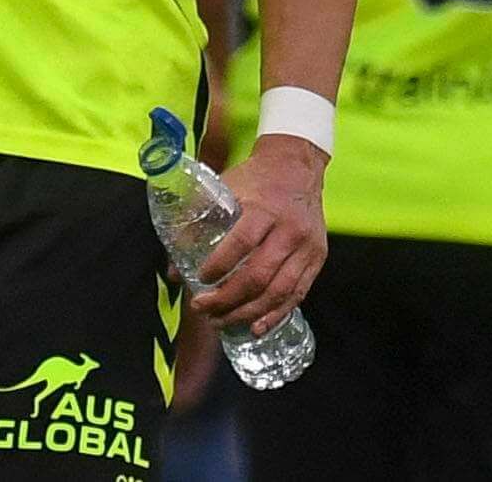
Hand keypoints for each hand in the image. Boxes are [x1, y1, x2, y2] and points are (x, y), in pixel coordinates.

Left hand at [194, 135, 325, 334]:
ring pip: (278, 291)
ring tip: (222, 321)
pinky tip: (257, 325)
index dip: (219, 266)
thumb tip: (174, 270)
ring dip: (248, 313)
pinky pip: (297, 293)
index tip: (200, 280)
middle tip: (204, 308)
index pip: (241, 243)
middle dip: (228, 299)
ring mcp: (306, 246)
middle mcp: (289, 229)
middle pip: (258, 274)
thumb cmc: (256, 178)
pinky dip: (276, 314)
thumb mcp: (225, 189)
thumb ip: (198, 225)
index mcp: (265, 208)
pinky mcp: (317, 257)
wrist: (297, 165)